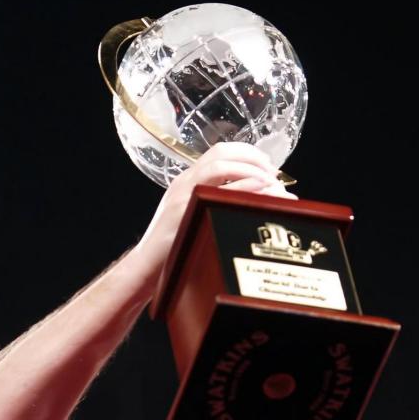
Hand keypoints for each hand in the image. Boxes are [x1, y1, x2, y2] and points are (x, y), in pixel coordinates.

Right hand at [131, 142, 297, 280]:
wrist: (145, 267)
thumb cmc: (171, 249)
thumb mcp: (190, 218)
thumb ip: (210, 204)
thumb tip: (244, 200)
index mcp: (187, 181)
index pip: (218, 153)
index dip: (246, 153)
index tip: (267, 165)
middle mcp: (184, 182)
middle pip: (220, 152)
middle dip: (252, 156)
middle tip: (273, 170)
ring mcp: (182, 194)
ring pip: (219, 164)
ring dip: (249, 167)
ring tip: (269, 179)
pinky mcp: (183, 209)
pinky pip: (216, 189)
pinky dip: (241, 185)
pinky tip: (257, 192)